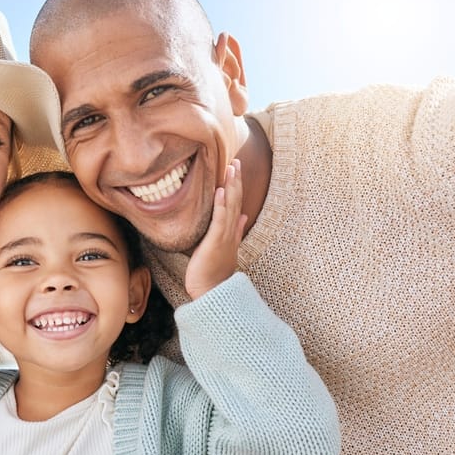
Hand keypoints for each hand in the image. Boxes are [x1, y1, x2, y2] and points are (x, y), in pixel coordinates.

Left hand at [184, 159, 246, 299]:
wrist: (211, 292)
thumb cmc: (213, 272)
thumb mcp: (224, 247)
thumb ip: (235, 231)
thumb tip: (244, 216)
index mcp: (232, 232)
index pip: (236, 204)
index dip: (237, 186)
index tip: (236, 169)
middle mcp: (231, 232)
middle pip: (236, 201)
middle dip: (236, 181)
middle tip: (236, 162)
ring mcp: (225, 237)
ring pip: (231, 207)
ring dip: (231, 187)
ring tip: (231, 168)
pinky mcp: (216, 242)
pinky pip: (220, 221)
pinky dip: (221, 205)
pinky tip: (221, 191)